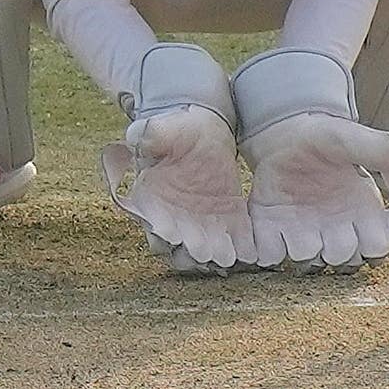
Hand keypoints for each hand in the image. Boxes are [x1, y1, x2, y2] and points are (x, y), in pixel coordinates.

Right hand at [107, 41, 247, 266]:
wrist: (202, 131)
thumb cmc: (174, 130)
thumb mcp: (159, 131)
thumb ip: (149, 138)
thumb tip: (136, 138)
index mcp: (150, 200)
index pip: (153, 226)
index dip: (161, 233)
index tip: (172, 235)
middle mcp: (175, 219)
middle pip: (181, 248)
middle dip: (192, 252)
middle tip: (204, 253)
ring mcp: (202, 223)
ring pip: (208, 250)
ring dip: (216, 256)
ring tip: (227, 258)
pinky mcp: (228, 219)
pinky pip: (235, 239)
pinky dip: (242, 248)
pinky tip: (252, 253)